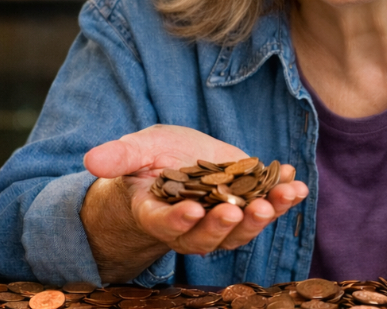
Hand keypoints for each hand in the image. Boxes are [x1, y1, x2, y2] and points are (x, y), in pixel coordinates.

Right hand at [83, 124, 308, 255]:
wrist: (179, 160)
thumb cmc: (151, 159)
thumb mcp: (136, 150)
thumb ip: (118, 157)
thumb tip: (91, 160)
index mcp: (158, 214)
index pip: (165, 224)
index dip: (178, 220)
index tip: (192, 210)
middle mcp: (192, 226)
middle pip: (208, 237)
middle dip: (225, 226)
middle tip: (238, 212)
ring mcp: (223, 217)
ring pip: (243, 229)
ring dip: (265, 215)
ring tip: (281, 197)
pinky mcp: (248, 202)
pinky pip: (269, 207)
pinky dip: (284, 197)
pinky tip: (295, 182)